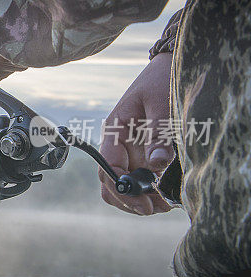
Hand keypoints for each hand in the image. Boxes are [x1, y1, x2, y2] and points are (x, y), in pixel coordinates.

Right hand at [99, 52, 174, 214]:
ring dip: (139, 199)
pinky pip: (139, 179)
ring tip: (164, 204)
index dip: (123, 189)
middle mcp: (118, 145)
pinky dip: (149, 191)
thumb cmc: (162, 81)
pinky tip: (166, 194)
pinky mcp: (143, 154)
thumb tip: (156, 164)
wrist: (170, 67)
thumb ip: (159, 133)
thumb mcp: (162, 103)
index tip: (143, 203)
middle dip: (129, 200)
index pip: (108, 168)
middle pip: (109, 183)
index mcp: (114, 131)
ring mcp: (130, 151)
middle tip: (154, 208)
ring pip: (123, 185)